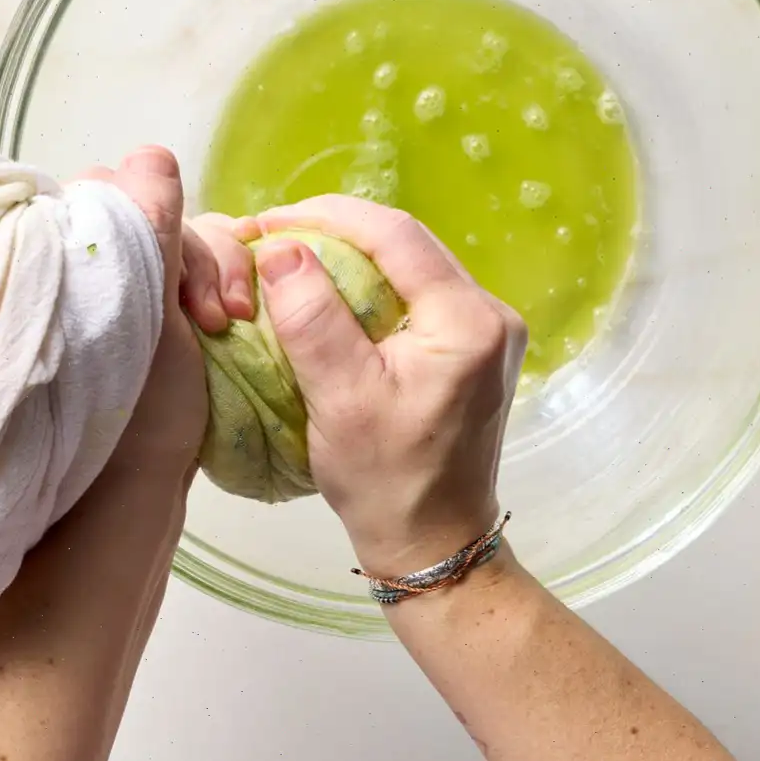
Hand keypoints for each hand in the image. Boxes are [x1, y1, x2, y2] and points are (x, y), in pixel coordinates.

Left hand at [75, 147, 209, 480]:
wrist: (122, 503)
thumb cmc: (122, 412)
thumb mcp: (137, 308)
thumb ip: (144, 227)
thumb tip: (153, 154)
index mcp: (55, 251)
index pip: (120, 194)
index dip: (166, 230)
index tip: (194, 295)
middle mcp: (77, 268)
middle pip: (156, 220)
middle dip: (199, 259)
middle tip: (219, 320)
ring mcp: (110, 299)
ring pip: (178, 248)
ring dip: (215, 275)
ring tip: (230, 326)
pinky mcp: (140, 326)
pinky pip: (185, 281)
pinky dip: (212, 294)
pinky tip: (230, 327)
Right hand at [252, 195, 526, 577]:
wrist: (434, 544)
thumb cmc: (386, 481)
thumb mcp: (339, 398)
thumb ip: (311, 319)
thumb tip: (280, 247)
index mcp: (468, 321)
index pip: (395, 234)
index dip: (328, 216)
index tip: (268, 221)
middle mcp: (491, 314)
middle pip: (407, 243)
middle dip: (337, 230)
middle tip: (273, 235)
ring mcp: (488, 330)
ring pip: (412, 264)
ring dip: (352, 254)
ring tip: (293, 257)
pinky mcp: (475, 346)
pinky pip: (417, 292)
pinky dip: (371, 283)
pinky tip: (329, 291)